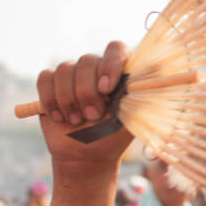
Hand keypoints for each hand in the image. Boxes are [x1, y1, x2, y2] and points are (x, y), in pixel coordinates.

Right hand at [36, 41, 134, 173]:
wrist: (86, 156)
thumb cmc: (112, 137)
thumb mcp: (132, 119)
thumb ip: (142, 95)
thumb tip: (160, 68)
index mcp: (119, 73)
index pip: (116, 49)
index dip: (110, 65)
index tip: (106, 90)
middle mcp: (96, 69)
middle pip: (87, 60)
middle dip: (87, 92)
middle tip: (93, 117)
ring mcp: (73, 75)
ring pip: (64, 70)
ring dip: (69, 100)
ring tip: (77, 121)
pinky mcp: (52, 84)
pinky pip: (45, 78)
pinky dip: (50, 100)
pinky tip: (59, 117)